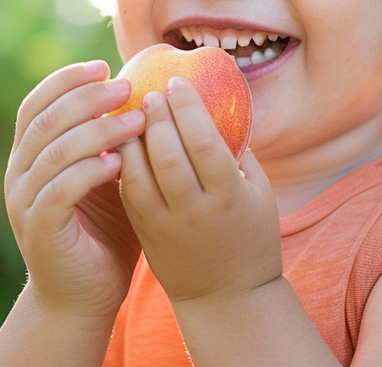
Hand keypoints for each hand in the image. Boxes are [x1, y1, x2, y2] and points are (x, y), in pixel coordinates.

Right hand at [4, 61, 147, 319]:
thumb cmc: (103, 233)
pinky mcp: (40, 229)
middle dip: (86, 98)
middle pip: (46, 120)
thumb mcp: (109, 178)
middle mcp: (20, 174)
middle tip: (125, 87)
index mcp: (30, 156)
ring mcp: (25, 202)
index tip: (103, 65)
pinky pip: (60, 190)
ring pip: (54, 151)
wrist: (82, 298)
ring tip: (135, 121)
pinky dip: (88, 171)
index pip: (37, 103)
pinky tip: (118, 162)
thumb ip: (113, 142)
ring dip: (97, 131)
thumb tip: (145, 94)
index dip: (66, 80)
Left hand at [118, 77, 282, 304]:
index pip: (203, 142)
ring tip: (132, 112)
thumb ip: (240, 151)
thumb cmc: (251, 237)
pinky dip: (121, 161)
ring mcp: (164, 225)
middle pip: (166, 153)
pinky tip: (123, 140)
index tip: (177, 83)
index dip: (187, 107)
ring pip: (137, 173)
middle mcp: (194, 212)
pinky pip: (126, 190)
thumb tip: (220, 102)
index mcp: (228, 198)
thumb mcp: (260, 194)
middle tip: (150, 92)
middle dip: (155, 116)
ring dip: (131, 137)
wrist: (226, 299)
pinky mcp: (143, 233)